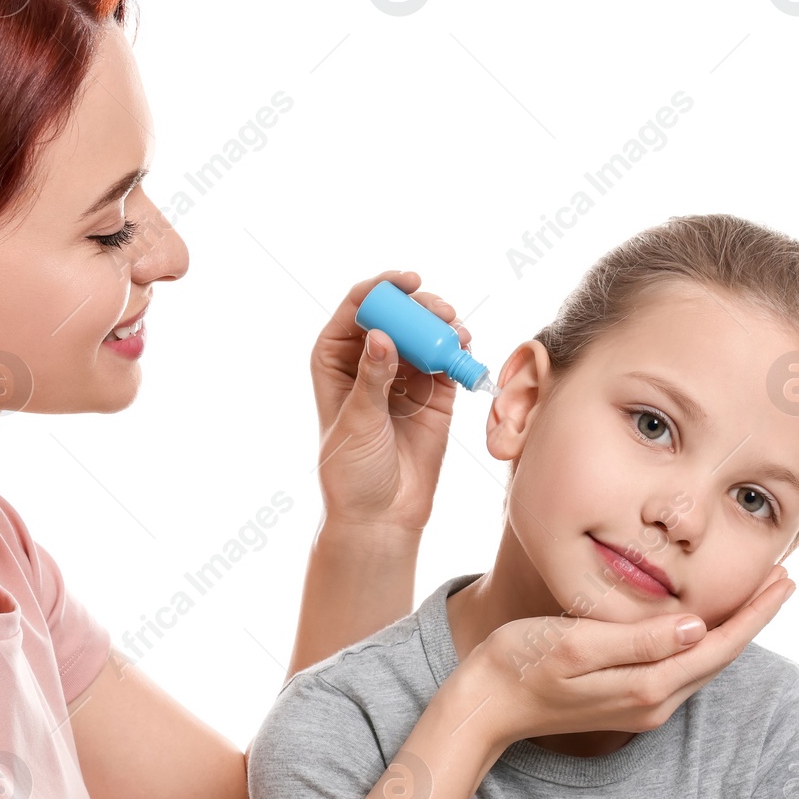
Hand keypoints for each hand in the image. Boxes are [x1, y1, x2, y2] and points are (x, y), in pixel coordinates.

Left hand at [309, 270, 474, 535]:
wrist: (381, 515)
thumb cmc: (353, 472)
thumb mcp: (358, 422)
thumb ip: (372, 379)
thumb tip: (382, 336)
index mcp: (335, 362)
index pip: (356, 312)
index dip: (379, 290)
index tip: (406, 284)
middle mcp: (369, 362)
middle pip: (395, 316)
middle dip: (418, 308)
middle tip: (440, 312)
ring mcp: (403, 376)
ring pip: (423, 335)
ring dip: (441, 327)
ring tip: (456, 332)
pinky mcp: (433, 394)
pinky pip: (446, 361)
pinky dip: (457, 351)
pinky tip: (464, 349)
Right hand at [452, 567, 795, 750]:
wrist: (483, 706)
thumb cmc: (519, 664)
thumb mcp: (575, 644)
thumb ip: (637, 640)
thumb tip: (695, 627)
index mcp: (646, 686)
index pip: (718, 644)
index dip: (755, 611)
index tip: (783, 579)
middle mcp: (652, 704)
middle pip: (720, 658)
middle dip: (753, 618)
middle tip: (780, 578)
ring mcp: (640, 707)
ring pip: (702, 666)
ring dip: (732, 630)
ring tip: (753, 597)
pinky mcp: (625, 703)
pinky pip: (679, 671)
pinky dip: (703, 644)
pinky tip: (703, 625)